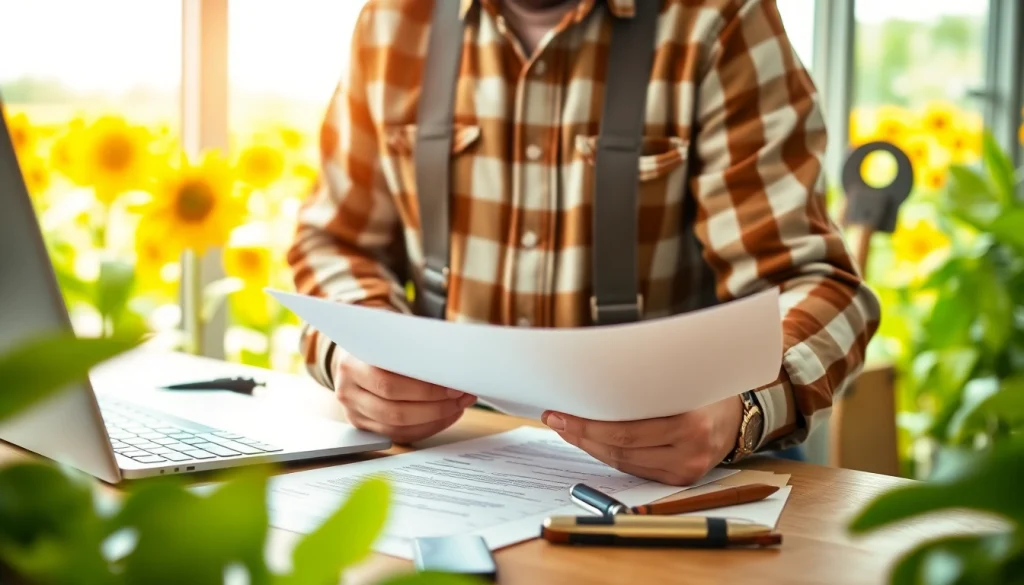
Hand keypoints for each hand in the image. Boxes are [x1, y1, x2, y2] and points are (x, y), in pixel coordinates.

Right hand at [334, 350, 476, 443]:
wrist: (355, 349)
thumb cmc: (381, 339)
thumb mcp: (392, 332)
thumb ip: (414, 345)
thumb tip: (452, 362)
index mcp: (351, 363)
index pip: (389, 383)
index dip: (425, 389)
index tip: (454, 384)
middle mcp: (347, 390)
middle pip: (394, 410)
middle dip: (435, 406)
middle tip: (461, 396)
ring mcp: (353, 411)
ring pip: (398, 426)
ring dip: (435, 419)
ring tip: (458, 405)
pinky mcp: (363, 425)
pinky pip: (398, 435)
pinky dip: (426, 428)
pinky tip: (445, 415)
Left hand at [541, 396, 743, 485]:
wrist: (742, 414)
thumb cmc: (707, 388)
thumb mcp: (683, 379)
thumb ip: (647, 384)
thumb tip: (596, 382)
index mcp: (692, 422)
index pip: (626, 430)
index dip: (588, 423)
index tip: (561, 411)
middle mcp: (691, 451)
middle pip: (621, 448)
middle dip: (581, 433)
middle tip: (555, 419)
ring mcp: (687, 469)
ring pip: (624, 461)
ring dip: (590, 445)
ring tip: (567, 428)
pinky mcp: (681, 479)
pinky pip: (636, 469)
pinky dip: (610, 455)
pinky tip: (591, 441)